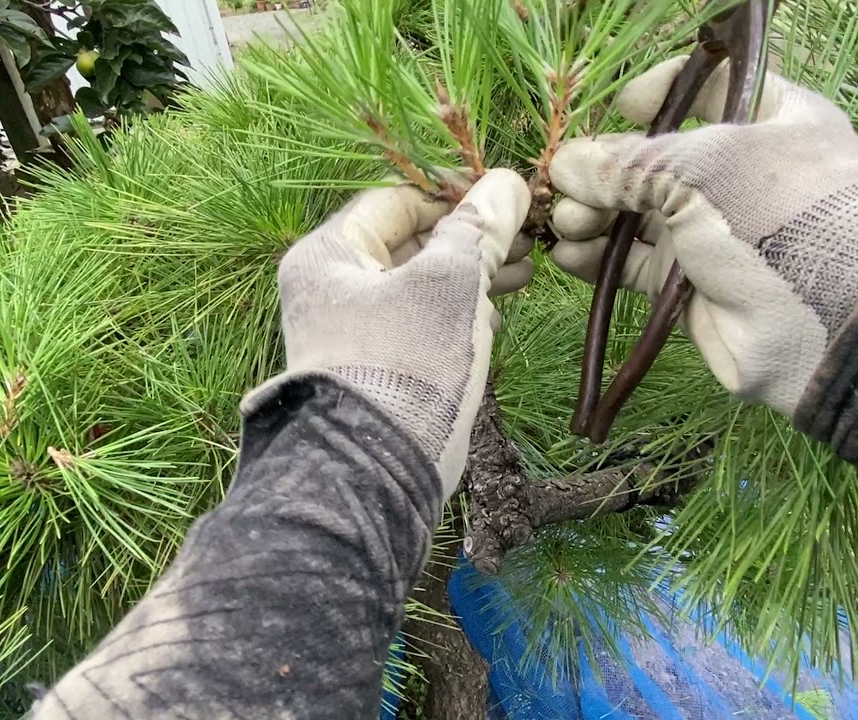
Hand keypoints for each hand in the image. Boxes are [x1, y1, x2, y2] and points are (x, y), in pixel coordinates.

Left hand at [245, 170, 531, 494]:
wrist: (376, 472)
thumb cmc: (407, 363)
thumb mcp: (451, 283)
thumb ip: (479, 228)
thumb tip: (508, 183)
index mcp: (329, 254)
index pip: (397, 200)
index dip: (456, 194)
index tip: (508, 198)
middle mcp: (332, 289)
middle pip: (410, 242)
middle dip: (473, 239)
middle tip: (528, 238)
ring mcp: (353, 333)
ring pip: (421, 286)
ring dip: (474, 276)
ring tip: (525, 273)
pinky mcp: (379, 371)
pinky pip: (421, 325)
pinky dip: (458, 316)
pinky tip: (496, 319)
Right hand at [549, 56, 857, 415]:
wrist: (826, 322)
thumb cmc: (778, 215)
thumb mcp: (701, 166)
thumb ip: (626, 163)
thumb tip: (564, 165)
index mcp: (771, 120)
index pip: (709, 89)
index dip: (662, 92)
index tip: (622, 108)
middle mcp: (740, 173)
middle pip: (654, 158)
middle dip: (603, 168)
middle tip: (566, 185)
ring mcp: (714, 232)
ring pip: (635, 215)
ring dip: (592, 215)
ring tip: (564, 224)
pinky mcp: (689, 286)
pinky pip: (632, 265)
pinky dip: (597, 260)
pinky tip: (567, 257)